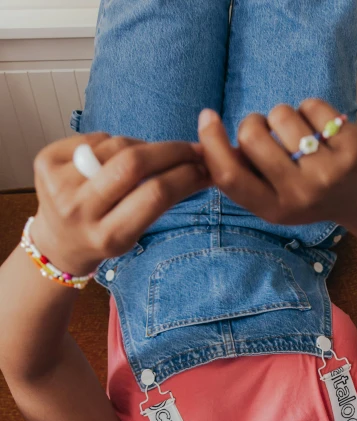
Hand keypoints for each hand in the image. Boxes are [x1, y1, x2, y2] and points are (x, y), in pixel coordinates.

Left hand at [31, 134, 210, 275]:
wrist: (59, 241)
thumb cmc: (104, 236)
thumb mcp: (133, 235)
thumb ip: (157, 202)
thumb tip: (201, 167)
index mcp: (107, 237)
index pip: (154, 195)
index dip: (185, 175)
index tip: (206, 167)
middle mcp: (79, 211)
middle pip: (134, 163)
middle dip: (171, 150)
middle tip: (193, 148)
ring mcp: (58, 184)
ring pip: (117, 145)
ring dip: (143, 148)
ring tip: (149, 160)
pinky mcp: (46, 162)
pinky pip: (96, 138)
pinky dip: (114, 144)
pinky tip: (114, 160)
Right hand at [197, 99, 356, 232]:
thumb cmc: (311, 194)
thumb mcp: (276, 198)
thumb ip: (246, 176)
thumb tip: (208, 141)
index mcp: (275, 210)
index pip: (231, 176)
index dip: (211, 143)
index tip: (207, 118)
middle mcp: (300, 194)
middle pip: (251, 135)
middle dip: (254, 122)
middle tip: (268, 132)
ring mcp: (329, 171)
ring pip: (280, 114)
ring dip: (285, 116)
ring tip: (300, 135)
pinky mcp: (351, 146)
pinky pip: (311, 105)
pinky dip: (311, 111)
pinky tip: (323, 131)